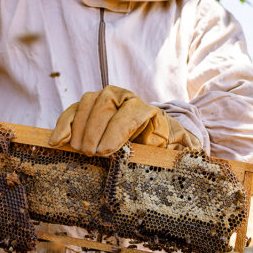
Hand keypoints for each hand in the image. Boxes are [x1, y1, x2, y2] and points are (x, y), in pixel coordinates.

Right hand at [48, 85, 200, 155]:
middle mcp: (126, 99)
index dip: (117, 130)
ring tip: (78, 150)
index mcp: (148, 110)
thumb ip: (182, 150)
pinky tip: (57, 141)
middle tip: (91, 153)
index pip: (131, 112)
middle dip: (96, 128)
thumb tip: (195, 154)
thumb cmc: (160, 148)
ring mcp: (104, 101)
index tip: (107, 152)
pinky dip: (64, 124)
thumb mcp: (173, 150)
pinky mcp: (87, 109)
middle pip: (107, 103)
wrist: (150, 140)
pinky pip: (73, 110)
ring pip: (88, 103)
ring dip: (80, 127)